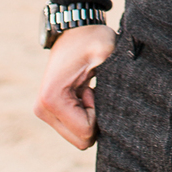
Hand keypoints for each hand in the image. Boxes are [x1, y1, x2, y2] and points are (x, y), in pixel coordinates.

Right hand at [35, 22, 113, 149]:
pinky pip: (75, 128)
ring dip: (91, 116)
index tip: (94, 89)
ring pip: (78, 137)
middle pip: (81, 140)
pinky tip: (85, 92)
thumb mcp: (106, 53)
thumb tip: (129, 101)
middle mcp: (42, 110)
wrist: (75, 30)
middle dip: (96, 119)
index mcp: (52, 100)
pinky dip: (86, 114)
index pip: (86, 132)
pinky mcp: (49, 111)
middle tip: (93, 90)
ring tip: (89, 89)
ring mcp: (44, 112)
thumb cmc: (92, 39)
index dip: (100, 113)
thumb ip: (115, 77)